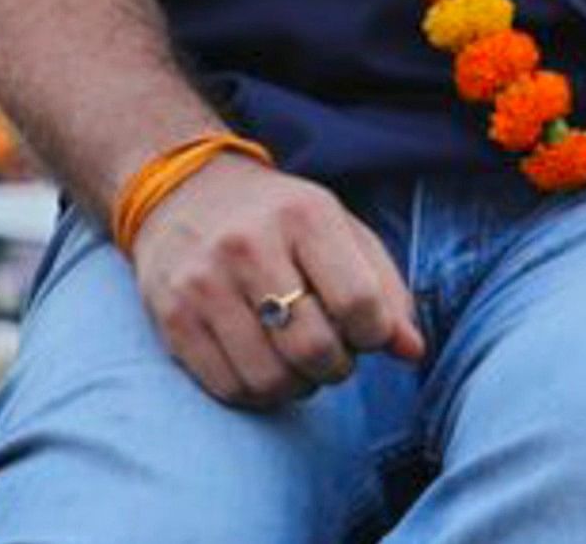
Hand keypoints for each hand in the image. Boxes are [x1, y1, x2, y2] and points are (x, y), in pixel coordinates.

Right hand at [127, 153, 421, 407]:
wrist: (184, 191)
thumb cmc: (280, 218)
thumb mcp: (341, 230)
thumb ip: (385, 288)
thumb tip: (413, 351)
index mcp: (305, 216)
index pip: (357, 300)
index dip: (375, 334)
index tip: (370, 335)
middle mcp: (249, 247)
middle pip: (312, 346)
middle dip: (337, 367)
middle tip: (335, 356)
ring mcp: (204, 284)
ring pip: (268, 377)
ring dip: (298, 386)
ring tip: (301, 365)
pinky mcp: (172, 318)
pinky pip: (227, 387)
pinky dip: (258, 395)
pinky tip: (266, 370)